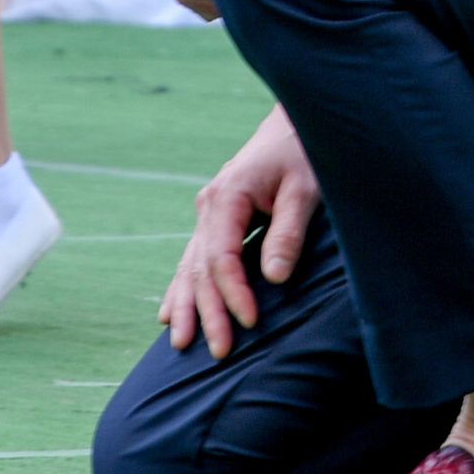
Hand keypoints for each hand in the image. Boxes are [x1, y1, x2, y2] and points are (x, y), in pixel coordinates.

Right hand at [158, 108, 321, 359]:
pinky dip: (181, 287)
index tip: (251, 321)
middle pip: (202, 268)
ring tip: (181, 343)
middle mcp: (209, 206)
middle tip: (220, 351)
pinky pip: (193, 259)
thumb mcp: (305, 187)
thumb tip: (275, 278)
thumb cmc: (304, 151)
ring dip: (186, 306)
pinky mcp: (216, 219)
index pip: (222, 257)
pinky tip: (168, 314)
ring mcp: (208, 213)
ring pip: (190, 266)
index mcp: (228, 196)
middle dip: (208, 312)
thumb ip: (288, 231)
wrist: (295, 121)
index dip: (235, 293)